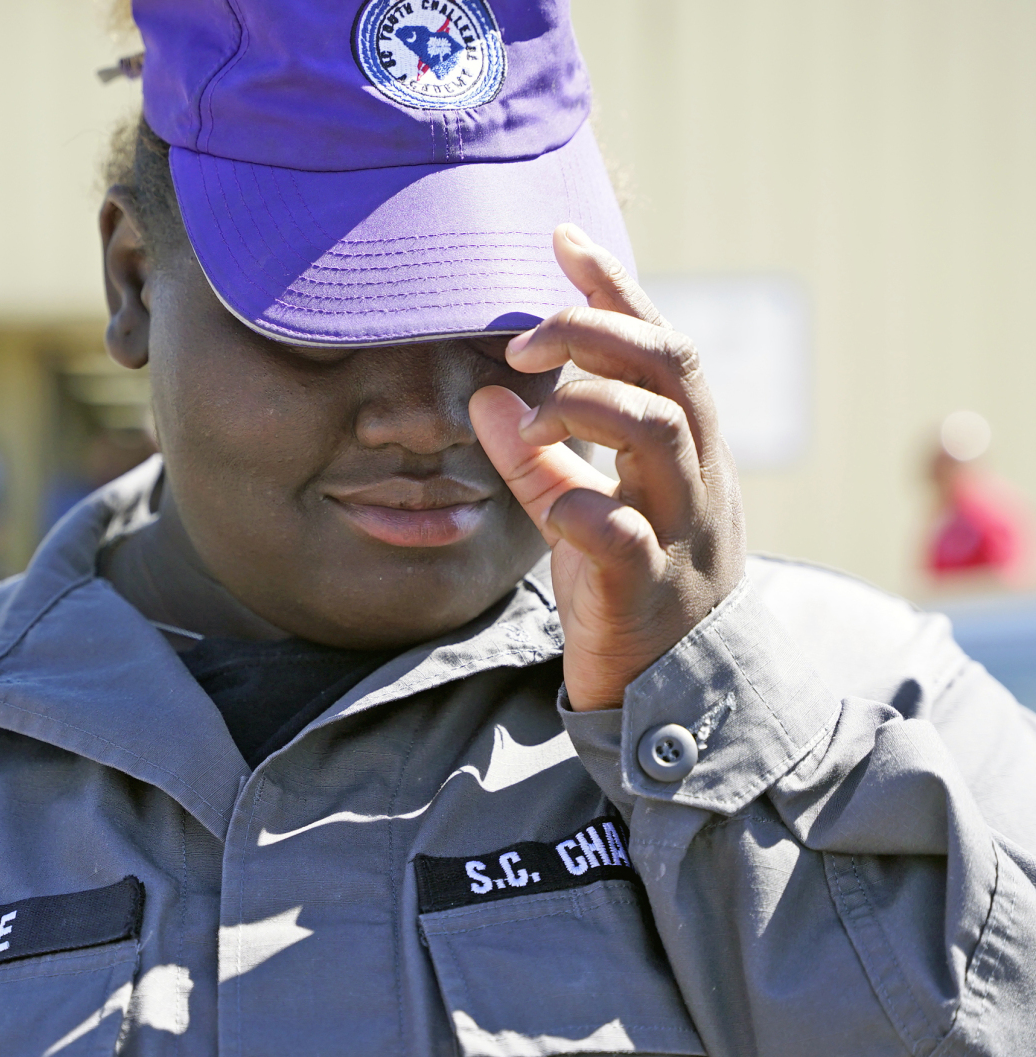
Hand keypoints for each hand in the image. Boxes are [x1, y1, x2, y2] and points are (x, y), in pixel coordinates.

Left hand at [470, 225, 745, 710]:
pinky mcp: (648, 591)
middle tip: (523, 341)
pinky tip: (555, 507)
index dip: (614, 288)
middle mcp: (697, 475)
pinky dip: (580, 507)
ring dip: (587, 405)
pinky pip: (623, 535)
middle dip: (596, 331)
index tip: (561, 238)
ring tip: (533, 421)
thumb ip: (542, 455)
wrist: (679, 692)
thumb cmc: (632, 585)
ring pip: (661, 432)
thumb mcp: (583, 508)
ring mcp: (681, 532)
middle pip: (672, 365)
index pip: (660, 344)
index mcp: (688, 447)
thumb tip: (487, 395)